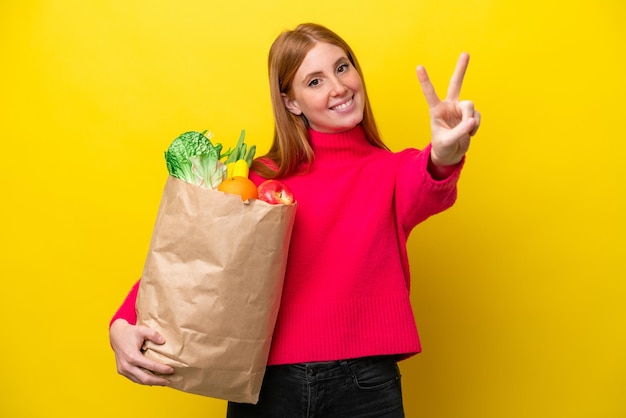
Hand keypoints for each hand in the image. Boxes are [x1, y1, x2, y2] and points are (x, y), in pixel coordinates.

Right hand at [109, 319, 173, 385]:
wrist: (116, 335)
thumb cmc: (130, 332)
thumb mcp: (142, 330)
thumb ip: (153, 335)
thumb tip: (163, 342)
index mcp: (132, 356)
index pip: (150, 366)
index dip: (162, 369)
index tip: (171, 370)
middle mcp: (126, 365)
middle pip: (145, 378)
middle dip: (158, 381)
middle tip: (169, 381)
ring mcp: (123, 370)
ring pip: (139, 381)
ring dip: (152, 383)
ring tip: (162, 382)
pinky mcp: (121, 371)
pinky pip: (134, 379)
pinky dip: (144, 380)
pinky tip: (152, 380)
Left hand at [417, 52, 480, 166]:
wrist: (450, 154)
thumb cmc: (443, 147)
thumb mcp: (447, 141)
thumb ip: (459, 132)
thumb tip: (472, 121)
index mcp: (436, 110)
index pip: (430, 93)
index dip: (425, 80)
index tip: (419, 67)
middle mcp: (448, 106)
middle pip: (455, 84)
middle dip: (461, 69)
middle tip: (466, 53)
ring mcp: (460, 110)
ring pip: (470, 106)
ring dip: (470, 120)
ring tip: (467, 132)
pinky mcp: (469, 115)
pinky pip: (476, 116)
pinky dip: (475, 125)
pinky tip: (470, 133)